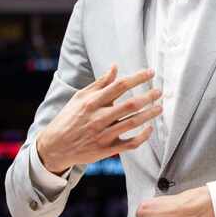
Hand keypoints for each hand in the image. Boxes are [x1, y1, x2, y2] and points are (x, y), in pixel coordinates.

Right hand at [36, 65, 161, 173]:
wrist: (55, 146)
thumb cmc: (69, 118)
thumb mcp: (80, 97)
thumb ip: (100, 83)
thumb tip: (115, 67)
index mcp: (92, 102)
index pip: (120, 86)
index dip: (138, 77)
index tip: (150, 72)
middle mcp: (99, 118)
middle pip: (130, 104)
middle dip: (148, 96)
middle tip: (159, 91)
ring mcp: (104, 134)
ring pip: (132, 122)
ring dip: (149, 114)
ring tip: (159, 108)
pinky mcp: (107, 149)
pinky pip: (130, 143)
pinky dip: (142, 136)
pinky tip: (149, 129)